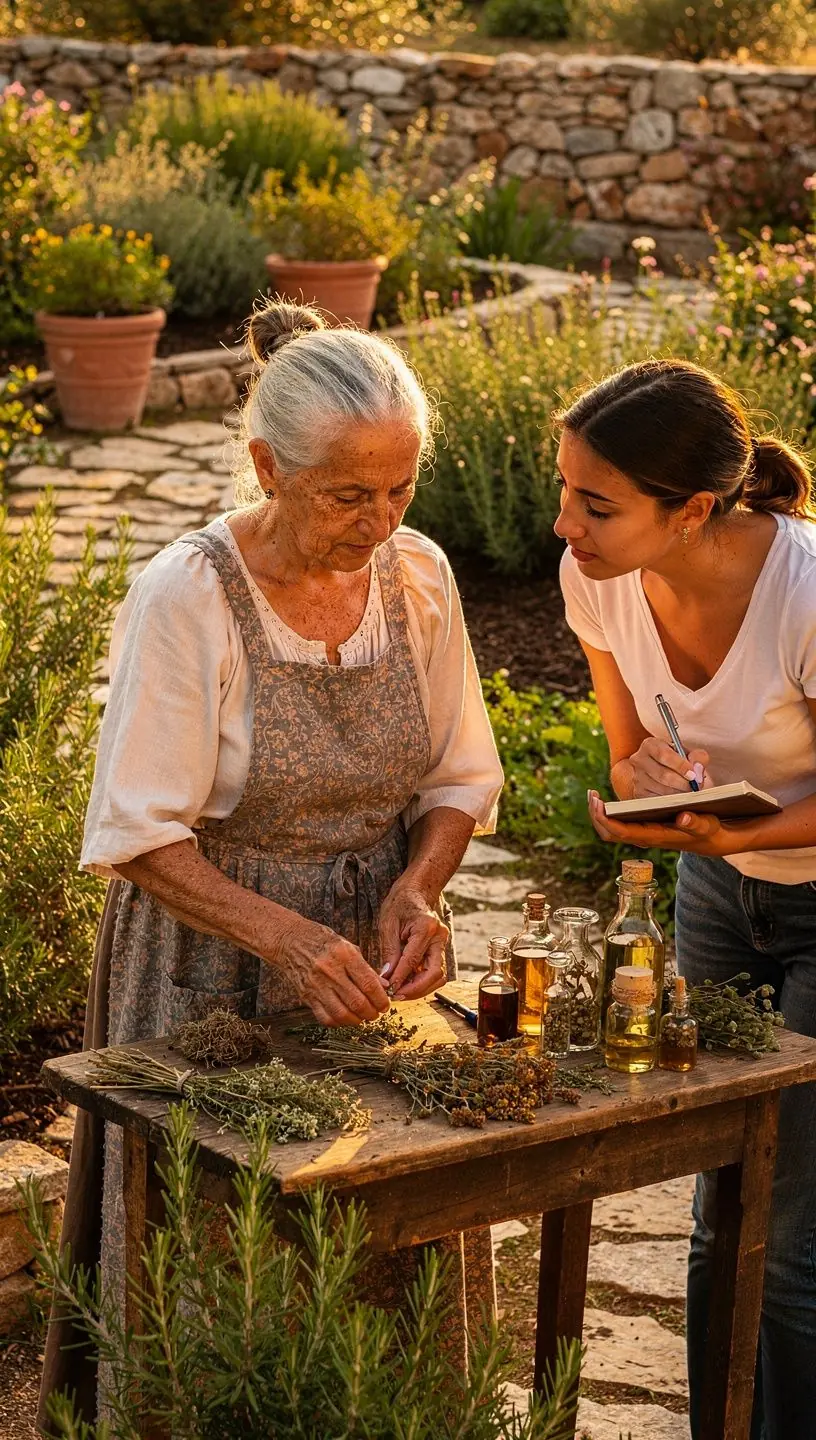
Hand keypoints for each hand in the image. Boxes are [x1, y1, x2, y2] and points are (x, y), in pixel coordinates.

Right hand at [273, 915, 389, 1025]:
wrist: (290, 940)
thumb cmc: (322, 941)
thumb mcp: (348, 946)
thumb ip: (366, 968)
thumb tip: (383, 986)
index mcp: (344, 955)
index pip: (368, 983)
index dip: (380, 999)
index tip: (385, 1005)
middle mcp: (330, 970)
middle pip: (357, 1002)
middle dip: (372, 1013)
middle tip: (376, 1013)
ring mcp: (316, 985)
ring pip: (342, 1013)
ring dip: (357, 1020)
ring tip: (363, 1017)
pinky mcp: (306, 996)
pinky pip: (325, 1017)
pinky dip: (339, 1023)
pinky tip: (345, 1018)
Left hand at [378, 883, 448, 1000]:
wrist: (415, 892)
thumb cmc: (399, 904)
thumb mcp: (388, 925)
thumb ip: (389, 951)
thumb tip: (387, 977)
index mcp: (426, 927)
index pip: (414, 960)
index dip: (401, 978)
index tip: (389, 989)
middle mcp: (439, 936)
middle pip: (435, 973)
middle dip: (416, 989)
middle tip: (397, 996)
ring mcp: (443, 943)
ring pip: (438, 976)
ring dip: (420, 988)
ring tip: (400, 992)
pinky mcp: (441, 949)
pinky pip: (434, 971)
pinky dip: (421, 981)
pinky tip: (406, 983)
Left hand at [587, 789, 749, 857]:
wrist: (712, 839)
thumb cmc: (709, 830)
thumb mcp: (707, 825)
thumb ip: (696, 823)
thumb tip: (683, 818)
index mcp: (654, 837)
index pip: (621, 832)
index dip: (605, 819)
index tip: (597, 803)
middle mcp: (644, 838)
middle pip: (609, 833)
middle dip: (596, 815)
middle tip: (591, 794)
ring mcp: (642, 834)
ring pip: (611, 829)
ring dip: (599, 813)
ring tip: (594, 794)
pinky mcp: (644, 828)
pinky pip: (618, 824)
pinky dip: (609, 813)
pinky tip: (606, 799)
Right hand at [616, 737, 710, 798]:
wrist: (669, 773)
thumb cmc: (679, 762)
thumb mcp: (690, 755)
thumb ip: (698, 757)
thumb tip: (697, 768)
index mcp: (650, 744)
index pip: (664, 755)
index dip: (680, 766)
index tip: (693, 775)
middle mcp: (639, 760)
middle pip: (663, 775)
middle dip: (683, 783)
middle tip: (696, 787)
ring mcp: (637, 777)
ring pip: (661, 789)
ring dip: (679, 793)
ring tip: (691, 792)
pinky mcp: (638, 793)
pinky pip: (657, 799)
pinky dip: (672, 801)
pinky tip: (680, 797)